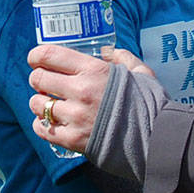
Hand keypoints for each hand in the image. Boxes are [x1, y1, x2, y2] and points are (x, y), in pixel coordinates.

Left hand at [26, 44, 154, 153]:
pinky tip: (51, 123)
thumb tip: (105, 51)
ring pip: (37, 104)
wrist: (158, 141)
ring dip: (40, 103)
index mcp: (94, 70)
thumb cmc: (150, 104)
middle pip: (38, 79)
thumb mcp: (140, 71)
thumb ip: (121, 57)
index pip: (49, 55)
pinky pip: (43, 129)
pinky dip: (42, 125)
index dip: (36, 56)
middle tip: (44, 83)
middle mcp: (81, 91)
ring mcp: (75, 117)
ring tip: (49, 104)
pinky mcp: (73, 140)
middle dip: (38, 79)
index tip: (35, 59)